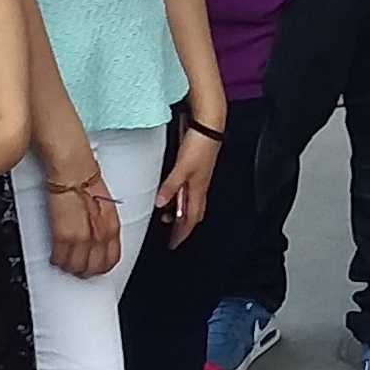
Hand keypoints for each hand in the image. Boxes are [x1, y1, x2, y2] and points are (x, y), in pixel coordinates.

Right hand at [44, 176, 121, 275]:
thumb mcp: (106, 208)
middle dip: (86, 270)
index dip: (102, 267)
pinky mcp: (63, 236)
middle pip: (94, 267)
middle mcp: (99, 237)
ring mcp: (81, 239)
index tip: (94, 266)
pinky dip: (57, 260)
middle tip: (78, 268)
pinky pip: (60, 258)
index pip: (111, 259)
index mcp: (112, 229)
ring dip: (70, 267)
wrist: (74, 173)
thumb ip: (103, 226)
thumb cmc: (87, 183)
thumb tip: (98, 237)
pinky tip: (55, 256)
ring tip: (65, 263)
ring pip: (76, 267)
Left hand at [154, 120, 220, 244]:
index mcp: (198, 190)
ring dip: (181, 211)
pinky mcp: (196, 168)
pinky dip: (180, 197)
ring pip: (191, 201)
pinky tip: (173, 193)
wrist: (209, 126)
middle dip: (184, 225)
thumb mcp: (182, 169)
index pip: (191, 219)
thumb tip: (160, 204)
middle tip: (172, 234)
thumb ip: (171, 186)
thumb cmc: (200, 145)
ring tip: (167, 216)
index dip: (183, 233)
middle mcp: (200, 186)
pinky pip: (189, 190)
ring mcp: (199, 177)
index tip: (175, 244)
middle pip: (194, 213)